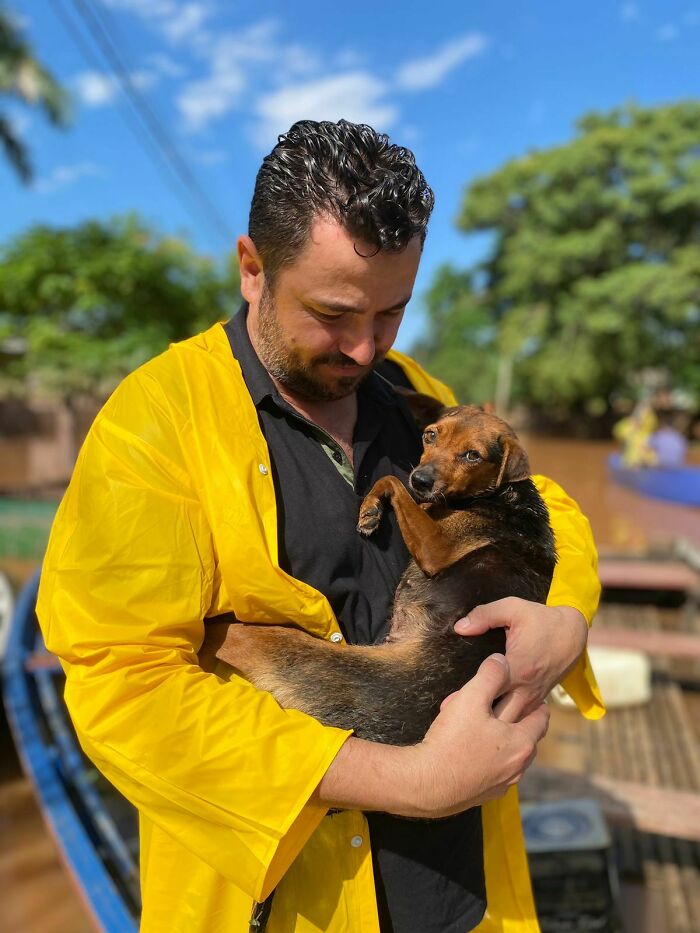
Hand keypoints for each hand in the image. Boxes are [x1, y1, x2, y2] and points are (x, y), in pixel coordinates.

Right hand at [412, 654, 549, 816]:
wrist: (426, 785)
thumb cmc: (451, 741)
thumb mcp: (470, 699)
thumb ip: (490, 676)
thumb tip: (502, 661)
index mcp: (521, 743)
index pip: (541, 719)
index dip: (538, 704)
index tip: (534, 696)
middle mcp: (518, 767)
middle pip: (528, 739)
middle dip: (520, 722)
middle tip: (507, 708)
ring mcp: (502, 784)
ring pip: (511, 757)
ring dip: (504, 742)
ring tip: (487, 728)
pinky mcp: (485, 795)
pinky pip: (495, 772)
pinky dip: (490, 759)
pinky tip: (471, 751)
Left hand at [454, 598, 588, 723]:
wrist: (573, 633)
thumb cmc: (541, 619)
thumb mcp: (513, 607)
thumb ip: (484, 615)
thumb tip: (460, 627)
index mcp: (518, 668)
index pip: (489, 690)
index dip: (468, 697)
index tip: (450, 702)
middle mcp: (526, 689)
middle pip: (499, 717)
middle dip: (478, 720)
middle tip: (452, 720)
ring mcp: (533, 698)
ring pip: (510, 724)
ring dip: (490, 724)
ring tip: (465, 725)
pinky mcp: (536, 701)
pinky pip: (518, 719)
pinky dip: (503, 723)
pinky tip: (485, 722)